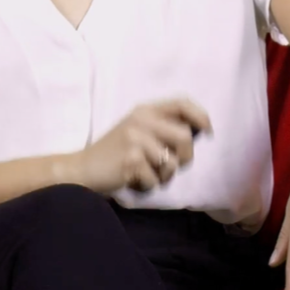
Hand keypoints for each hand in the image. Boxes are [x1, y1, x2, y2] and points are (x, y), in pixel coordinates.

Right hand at [70, 99, 210, 194]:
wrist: (82, 169)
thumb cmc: (114, 153)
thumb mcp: (137, 130)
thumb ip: (162, 126)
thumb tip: (199, 131)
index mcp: (145, 110)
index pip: (182, 103)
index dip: (201, 116)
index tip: (207, 132)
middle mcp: (140, 120)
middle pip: (185, 137)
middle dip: (185, 158)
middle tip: (173, 166)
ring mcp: (134, 139)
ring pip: (172, 162)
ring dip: (165, 176)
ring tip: (149, 175)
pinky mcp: (130, 159)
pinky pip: (156, 179)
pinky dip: (148, 186)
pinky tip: (134, 181)